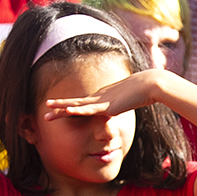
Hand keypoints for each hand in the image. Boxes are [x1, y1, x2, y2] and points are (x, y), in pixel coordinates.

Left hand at [39, 69, 166, 121]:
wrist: (150, 84)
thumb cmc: (143, 92)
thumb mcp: (131, 99)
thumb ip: (124, 102)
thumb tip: (125, 106)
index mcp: (104, 97)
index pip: (83, 103)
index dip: (70, 105)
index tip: (59, 107)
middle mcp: (100, 97)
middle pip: (76, 103)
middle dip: (60, 106)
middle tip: (46, 106)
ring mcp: (102, 101)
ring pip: (77, 106)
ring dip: (62, 108)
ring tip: (48, 109)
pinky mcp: (108, 106)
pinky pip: (89, 110)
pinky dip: (78, 111)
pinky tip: (67, 111)